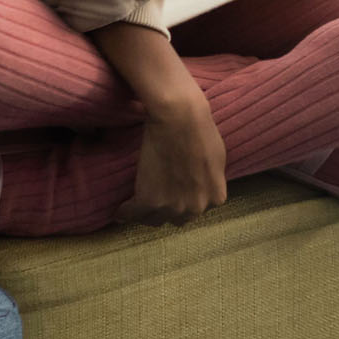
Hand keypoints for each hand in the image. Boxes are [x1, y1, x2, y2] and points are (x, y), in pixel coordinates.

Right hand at [115, 88, 228, 226]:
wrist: (180, 119)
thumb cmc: (201, 131)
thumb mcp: (218, 160)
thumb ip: (211, 182)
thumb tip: (202, 188)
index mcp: (215, 198)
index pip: (197, 210)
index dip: (185, 201)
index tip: (175, 196)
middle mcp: (196, 208)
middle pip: (177, 219)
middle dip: (169, 209)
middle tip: (157, 200)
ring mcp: (172, 207)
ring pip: (154, 220)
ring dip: (147, 213)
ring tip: (138, 207)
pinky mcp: (148, 201)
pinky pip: (132, 214)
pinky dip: (125, 212)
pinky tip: (121, 211)